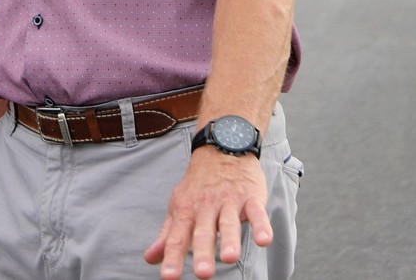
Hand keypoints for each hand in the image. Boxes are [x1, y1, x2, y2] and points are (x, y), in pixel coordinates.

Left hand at [144, 148, 271, 277]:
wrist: (221, 148)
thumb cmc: (199, 185)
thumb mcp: (179, 207)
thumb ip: (168, 235)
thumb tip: (150, 258)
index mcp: (186, 212)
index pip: (177, 238)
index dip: (172, 258)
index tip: (168, 277)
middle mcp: (205, 207)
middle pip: (203, 232)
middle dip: (202, 253)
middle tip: (202, 274)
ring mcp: (229, 201)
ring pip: (229, 222)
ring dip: (229, 240)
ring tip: (229, 258)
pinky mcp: (250, 196)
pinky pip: (256, 212)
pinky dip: (261, 225)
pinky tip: (264, 240)